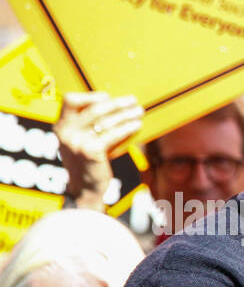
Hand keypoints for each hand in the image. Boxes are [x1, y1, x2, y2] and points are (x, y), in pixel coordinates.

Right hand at [54, 91, 141, 208]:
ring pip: (105, 122)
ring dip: (125, 115)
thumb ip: (87, 126)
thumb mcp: (79, 142)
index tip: (108, 97)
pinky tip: (137, 125)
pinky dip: (126, 128)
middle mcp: (66, 132)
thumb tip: (114, 107)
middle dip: (116, 104)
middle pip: (94, 110)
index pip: (70, 101)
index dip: (90, 96)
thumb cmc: (87, 164)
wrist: (85, 190)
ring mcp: (77, 142)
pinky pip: (112, 134)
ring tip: (139, 112)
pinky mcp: (90, 151)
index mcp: (60, 127)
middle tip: (132, 101)